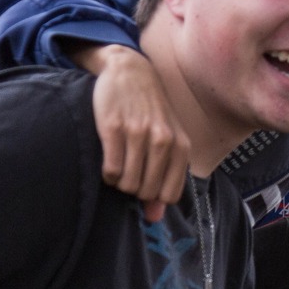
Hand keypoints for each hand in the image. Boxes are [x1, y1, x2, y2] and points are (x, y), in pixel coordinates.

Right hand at [76, 43, 189, 222]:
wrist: (131, 71)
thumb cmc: (152, 111)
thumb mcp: (168, 140)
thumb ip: (165, 177)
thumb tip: (155, 217)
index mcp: (181, 146)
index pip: (168, 195)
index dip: (153, 197)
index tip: (145, 184)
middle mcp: (163, 140)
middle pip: (146, 192)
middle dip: (134, 190)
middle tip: (129, 173)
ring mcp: (138, 133)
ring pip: (127, 184)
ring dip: (119, 182)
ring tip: (119, 166)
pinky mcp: (113, 128)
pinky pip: (110, 170)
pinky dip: (107, 174)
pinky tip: (108, 160)